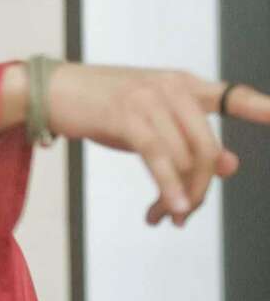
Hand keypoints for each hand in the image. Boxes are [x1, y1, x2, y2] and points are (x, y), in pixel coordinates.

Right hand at [46, 64, 269, 224]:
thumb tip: (233, 167)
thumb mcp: (149, 122)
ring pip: (185, 160)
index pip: (234, 96)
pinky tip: (168, 210)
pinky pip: (158, 158)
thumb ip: (188, 141)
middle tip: (181, 214)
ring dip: (177, 197)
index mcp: (184, 85)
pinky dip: (167, 187)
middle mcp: (173, 87)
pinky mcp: (127, 115)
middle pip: (209, 150)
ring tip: (162, 216)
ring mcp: (150, 99)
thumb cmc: (100, 107)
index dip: (261, 108)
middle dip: (200, 190)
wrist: (51, 91)